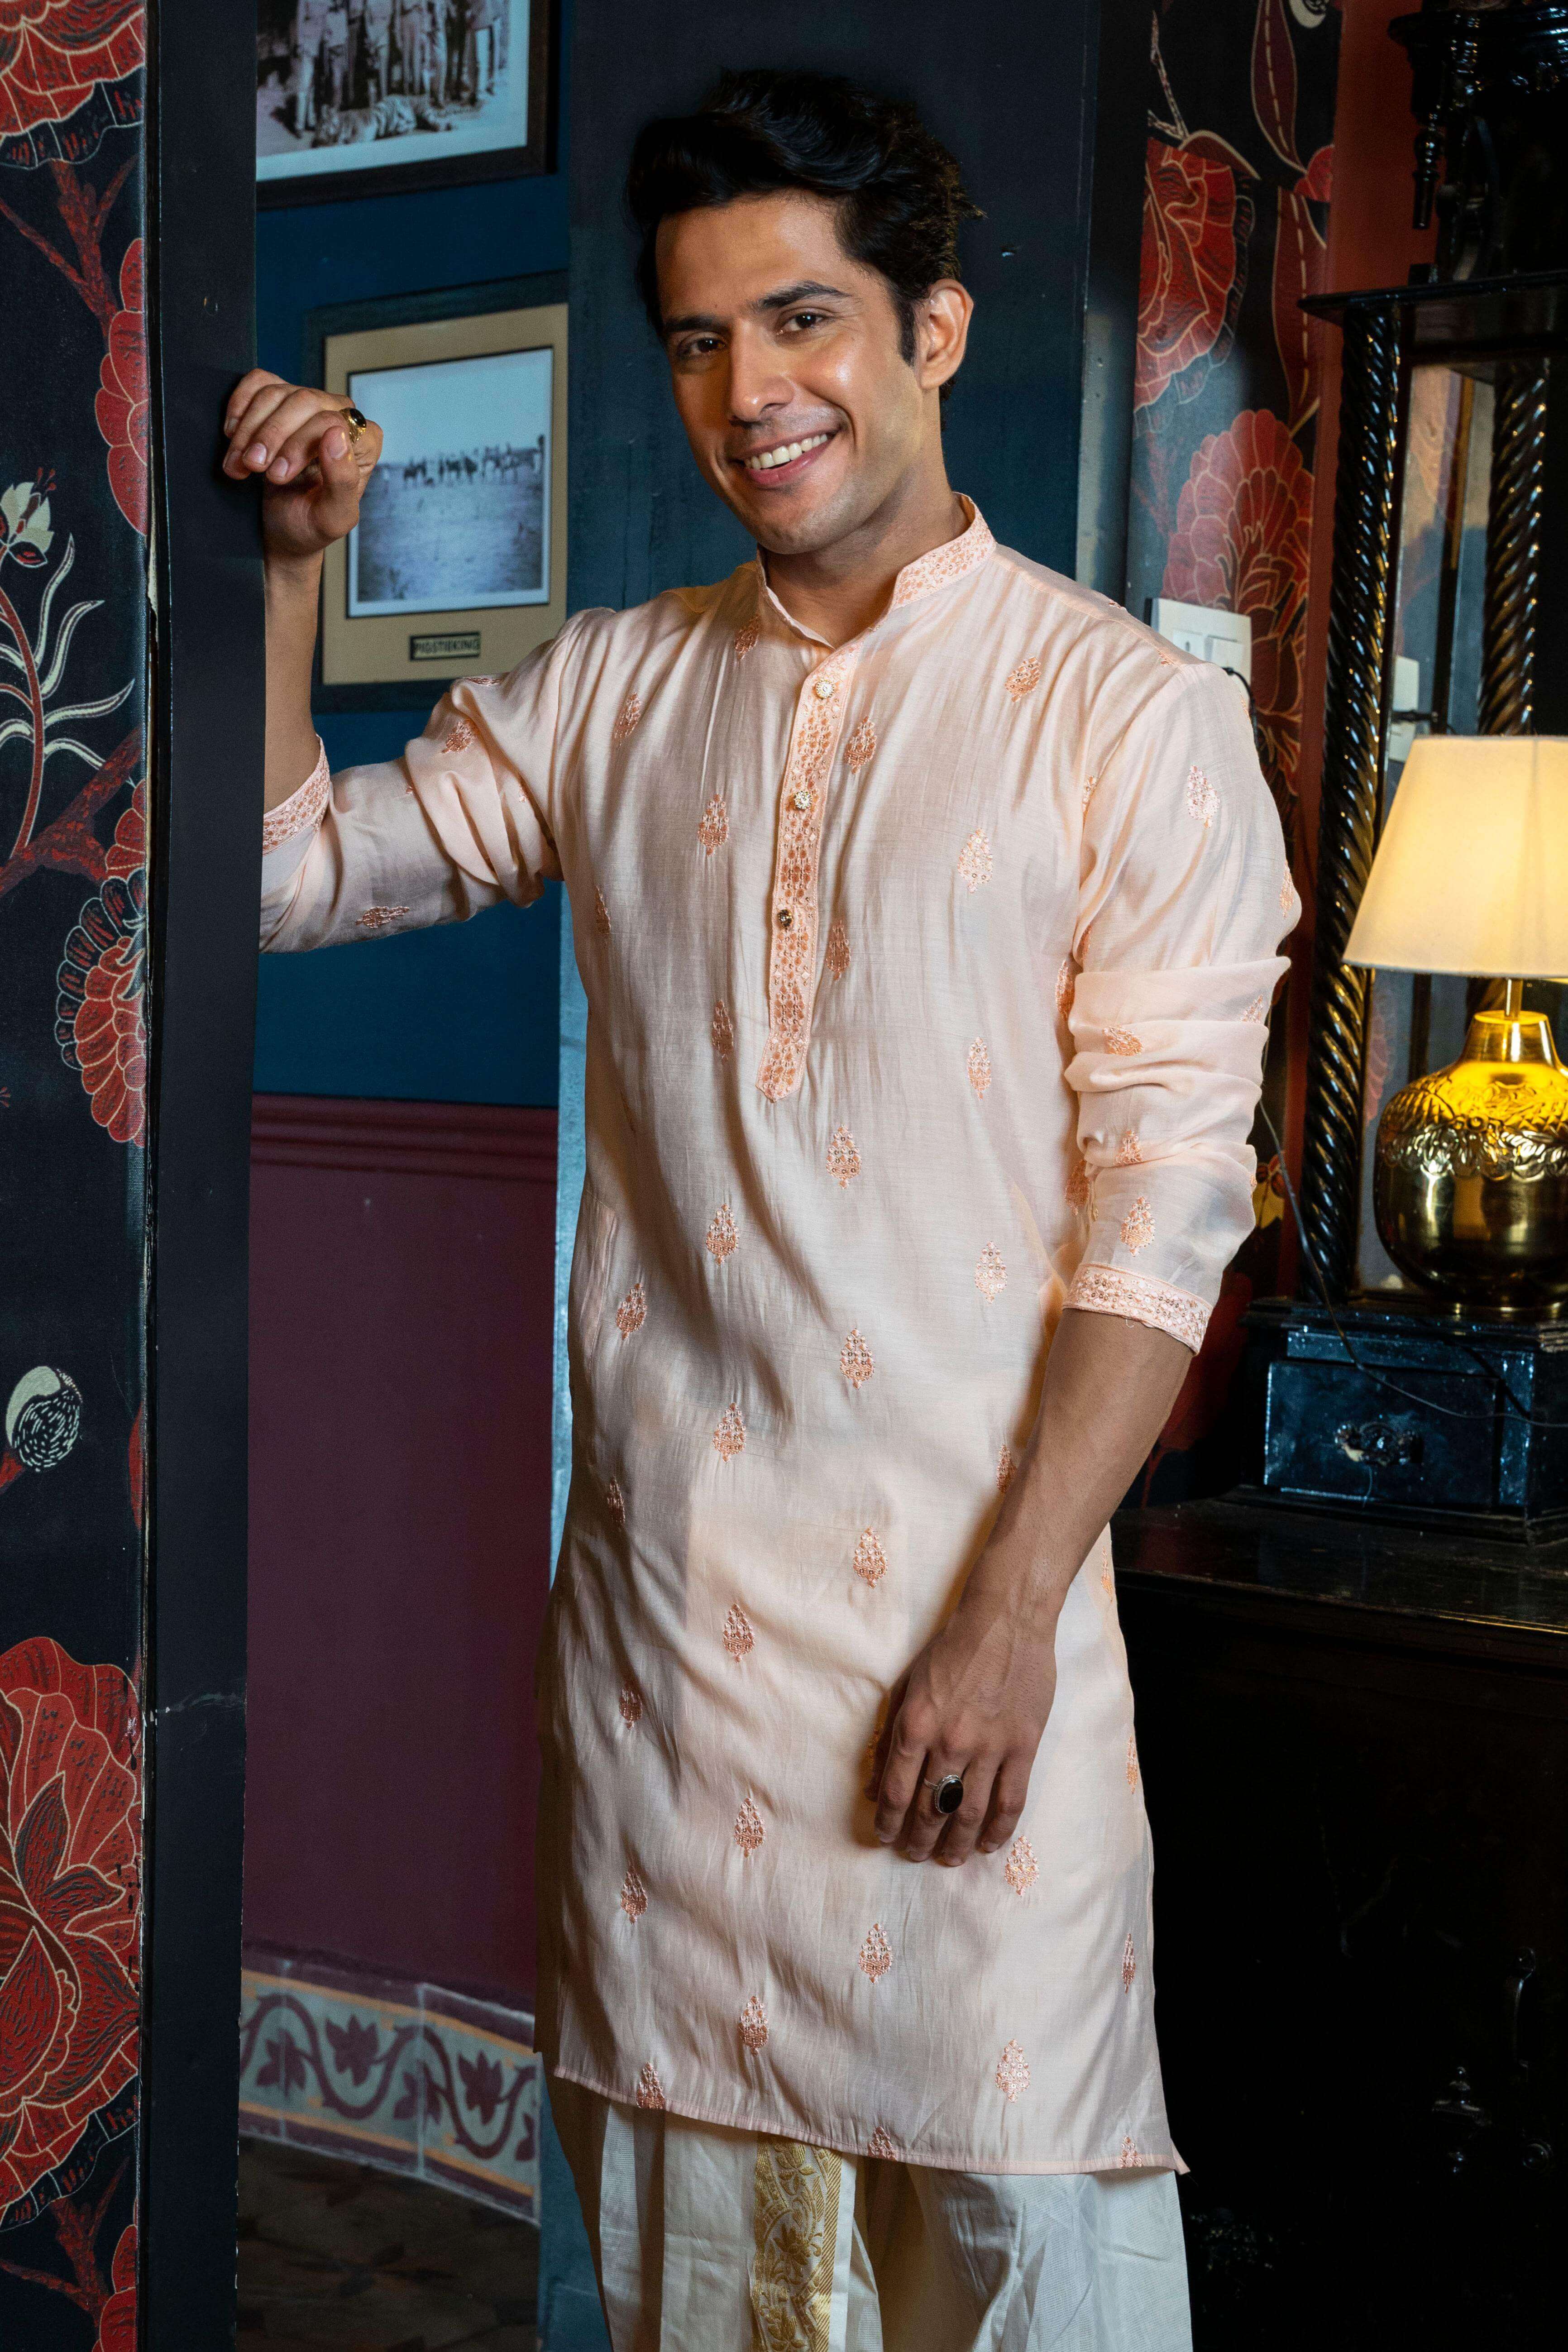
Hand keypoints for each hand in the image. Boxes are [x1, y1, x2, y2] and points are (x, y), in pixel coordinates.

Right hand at [222, 369, 382, 565]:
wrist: (284, 527)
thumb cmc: (311, 524)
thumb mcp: (332, 517)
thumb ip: (342, 481)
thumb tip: (335, 433)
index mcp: (363, 443)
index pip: (332, 422)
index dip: (298, 445)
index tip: (276, 476)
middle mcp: (341, 416)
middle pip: (303, 401)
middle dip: (271, 435)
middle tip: (253, 466)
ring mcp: (309, 404)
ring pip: (276, 393)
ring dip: (250, 429)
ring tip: (240, 463)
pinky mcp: (281, 400)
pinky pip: (258, 381)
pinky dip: (240, 406)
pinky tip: (234, 434)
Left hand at [870, 1588, 1057, 1866]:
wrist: (1005, 1620)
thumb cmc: (950, 1649)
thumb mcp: (906, 1685)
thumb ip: (889, 1735)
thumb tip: (874, 1785)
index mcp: (916, 1725)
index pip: (895, 1791)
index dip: (889, 1821)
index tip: (886, 1836)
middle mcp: (950, 1742)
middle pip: (930, 1809)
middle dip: (919, 1839)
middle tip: (915, 1854)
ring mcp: (989, 1747)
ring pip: (969, 1813)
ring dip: (955, 1845)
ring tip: (948, 1859)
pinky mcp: (1023, 1747)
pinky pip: (1010, 1801)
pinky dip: (998, 1830)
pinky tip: (986, 1845)